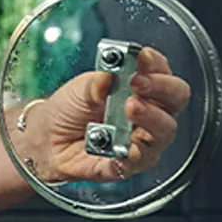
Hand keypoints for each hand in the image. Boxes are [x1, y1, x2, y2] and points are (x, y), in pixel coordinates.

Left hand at [24, 46, 192, 183]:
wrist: (46, 138)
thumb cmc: (69, 110)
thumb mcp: (79, 88)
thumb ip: (96, 82)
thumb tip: (108, 74)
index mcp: (140, 88)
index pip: (163, 72)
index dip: (156, 64)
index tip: (143, 57)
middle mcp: (149, 113)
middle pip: (175, 99)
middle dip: (161, 87)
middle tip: (139, 82)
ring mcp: (141, 139)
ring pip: (165, 130)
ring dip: (151, 117)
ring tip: (131, 107)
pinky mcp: (128, 163)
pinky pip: (141, 160)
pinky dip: (135, 151)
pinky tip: (126, 145)